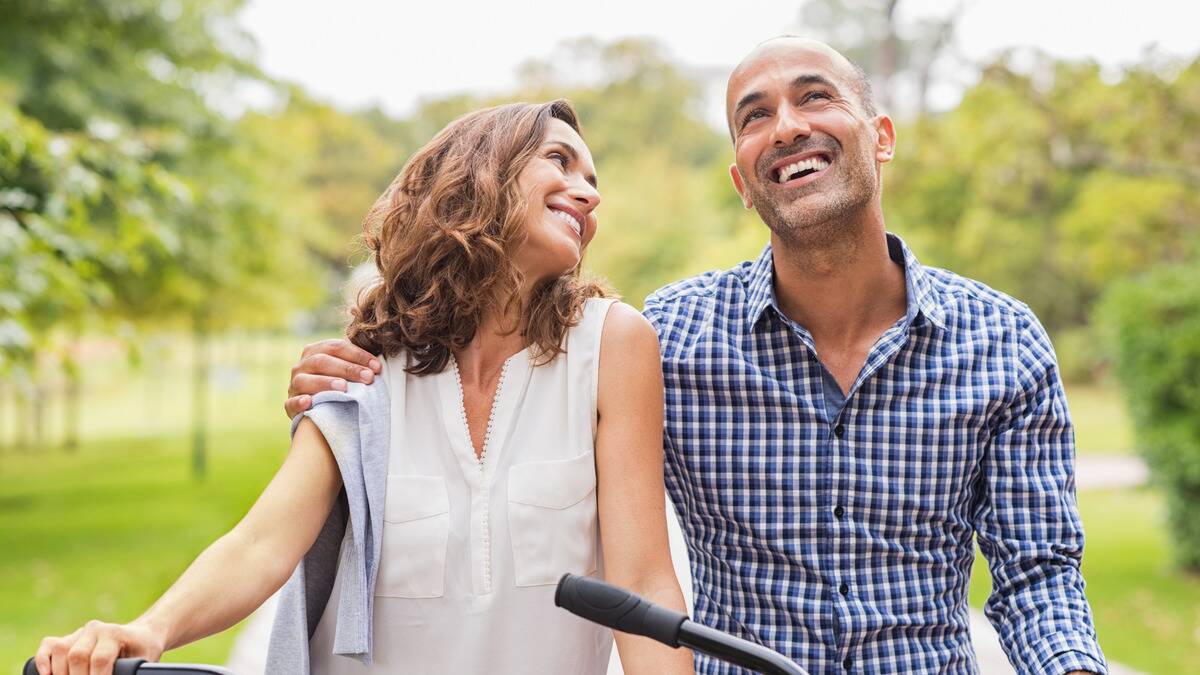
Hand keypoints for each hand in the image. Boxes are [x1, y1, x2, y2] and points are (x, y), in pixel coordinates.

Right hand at [35, 619, 164, 674]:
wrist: (143, 635)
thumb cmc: (144, 651)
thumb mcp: (143, 662)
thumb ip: (131, 672)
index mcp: (114, 633)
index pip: (99, 659)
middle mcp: (95, 629)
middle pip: (77, 656)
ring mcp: (80, 632)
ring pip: (61, 650)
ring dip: (61, 673)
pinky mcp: (69, 638)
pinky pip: (49, 645)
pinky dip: (43, 659)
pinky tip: (46, 674)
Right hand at [285, 339, 380, 417]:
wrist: (317, 409)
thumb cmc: (336, 386)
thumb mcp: (344, 371)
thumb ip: (356, 364)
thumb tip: (379, 365)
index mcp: (316, 351)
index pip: (337, 347)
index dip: (358, 356)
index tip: (377, 367)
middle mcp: (302, 366)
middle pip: (322, 361)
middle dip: (347, 369)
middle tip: (367, 378)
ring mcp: (294, 385)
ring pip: (305, 380)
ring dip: (325, 383)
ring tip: (343, 388)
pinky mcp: (289, 404)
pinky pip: (290, 403)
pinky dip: (299, 402)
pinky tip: (309, 402)